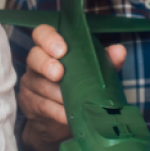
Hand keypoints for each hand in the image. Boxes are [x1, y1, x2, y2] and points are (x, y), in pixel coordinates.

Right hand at [17, 24, 125, 150]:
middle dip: (46, 64)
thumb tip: (119, 51)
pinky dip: (56, 111)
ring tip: (71, 100)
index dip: (49, 38)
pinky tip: (67, 115)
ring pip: (39, 83)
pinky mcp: (30, 103)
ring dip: (56, 93)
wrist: (63, 117)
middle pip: (34, 56)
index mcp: (51, 47)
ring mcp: (31, 82)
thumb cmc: (78, 85)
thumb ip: (105, 60)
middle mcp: (37, 61)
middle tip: (59, 74)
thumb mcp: (93, 72)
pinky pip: (41, 105)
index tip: (62, 50)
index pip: (42, 33)